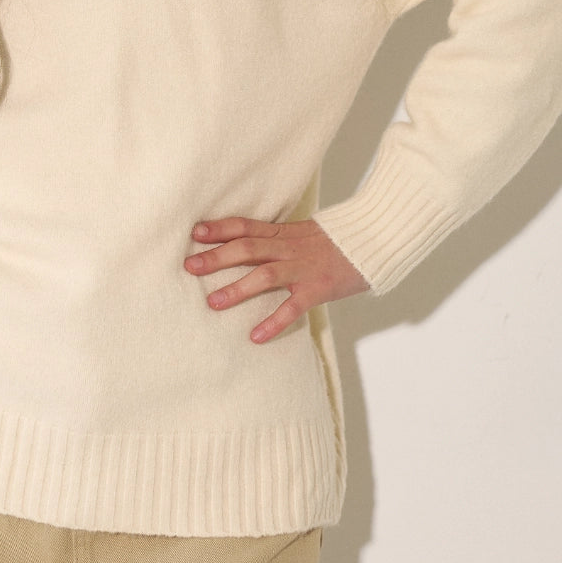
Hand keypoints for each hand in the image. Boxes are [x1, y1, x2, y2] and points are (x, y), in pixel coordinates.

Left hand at [184, 215, 368, 343]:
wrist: (372, 243)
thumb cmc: (333, 242)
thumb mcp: (301, 232)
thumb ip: (275, 237)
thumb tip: (244, 243)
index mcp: (282, 233)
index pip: (245, 226)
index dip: (219, 228)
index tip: (195, 233)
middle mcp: (288, 248)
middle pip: (246, 248)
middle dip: (216, 257)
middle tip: (189, 267)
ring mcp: (303, 268)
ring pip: (264, 275)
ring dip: (236, 289)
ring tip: (212, 303)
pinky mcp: (318, 289)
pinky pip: (292, 307)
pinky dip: (273, 322)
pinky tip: (255, 337)